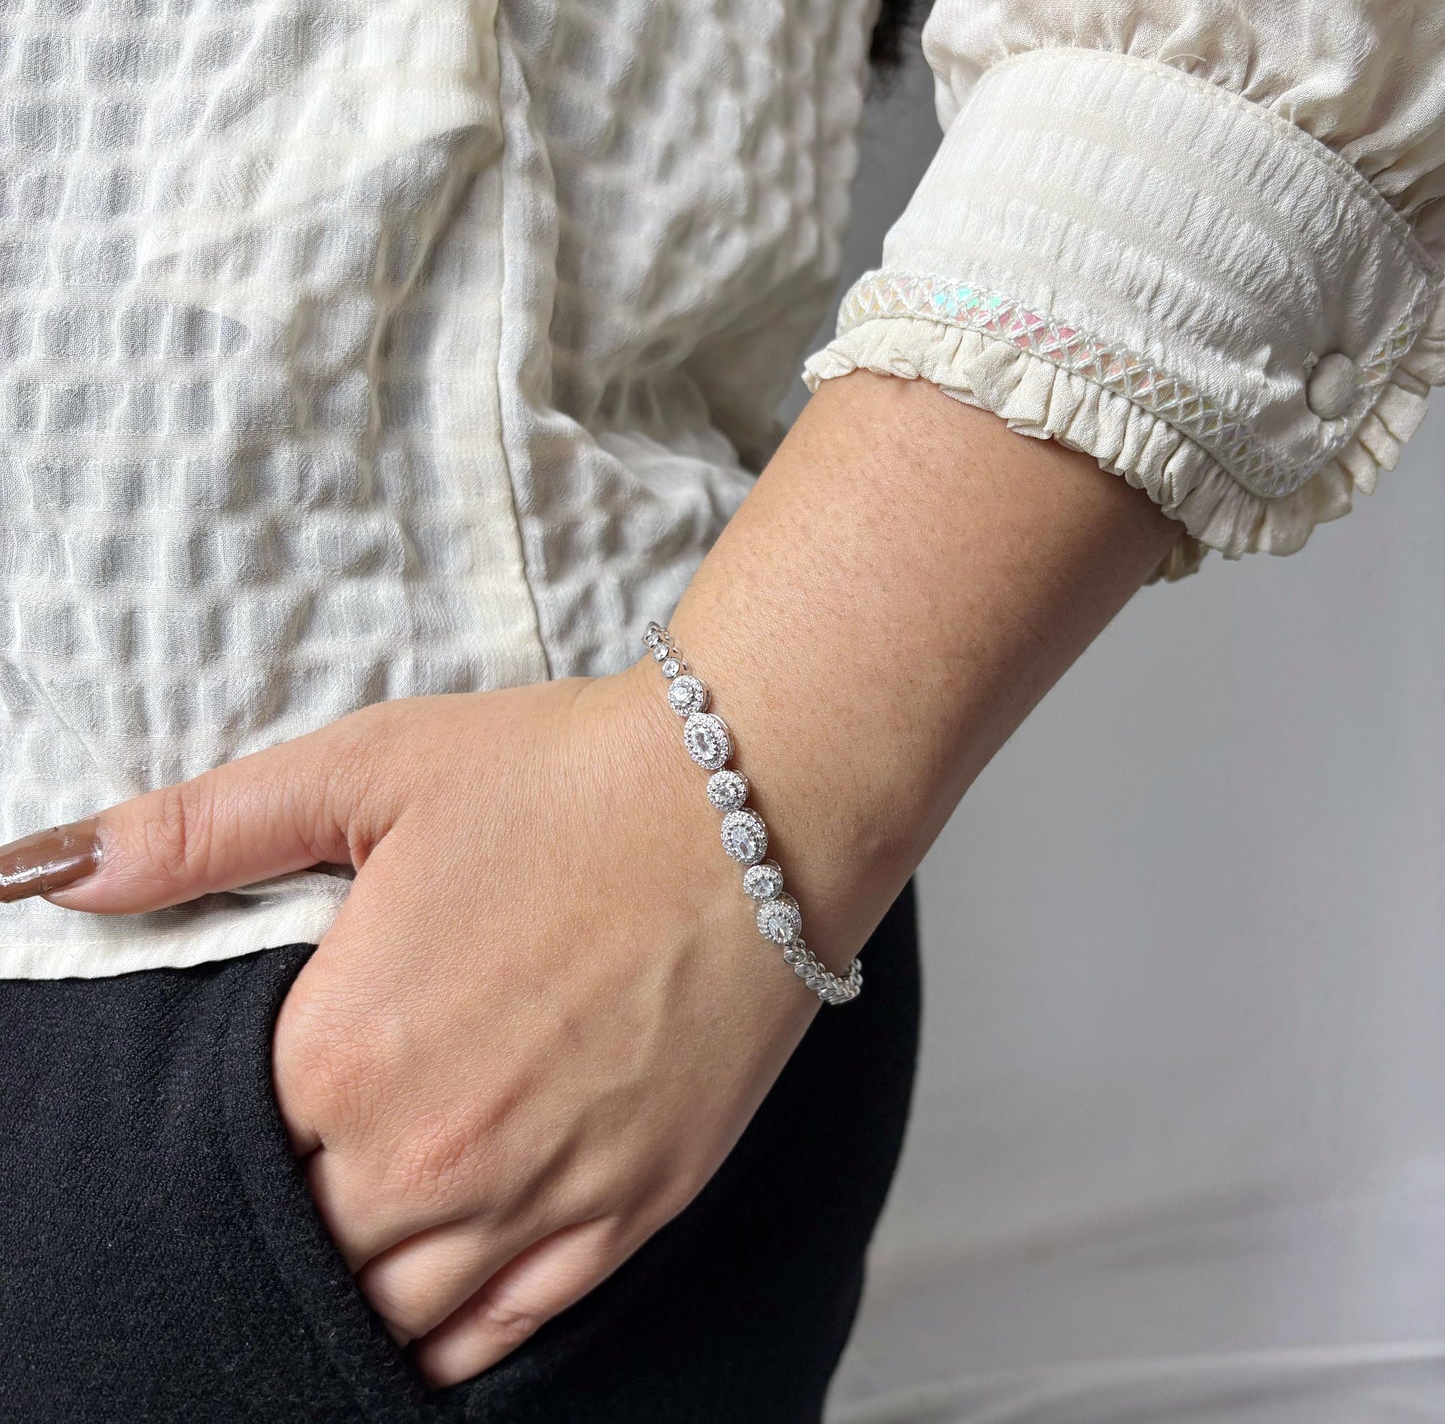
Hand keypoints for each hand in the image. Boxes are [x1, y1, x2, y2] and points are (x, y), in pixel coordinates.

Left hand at [20, 664, 829, 1385]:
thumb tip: (58, 868)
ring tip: (364, 1234)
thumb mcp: (370, 769)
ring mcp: (539, 1195)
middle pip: (308, 1247)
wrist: (750, 800)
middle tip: (321, 1160)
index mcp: (342, 1056)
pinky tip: (434, 1309)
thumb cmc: (565, 777)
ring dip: (363, 1281)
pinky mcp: (631, 1208)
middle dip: (298, 1210)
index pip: (232, 1157)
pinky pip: (507, 1328)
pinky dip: (451, 1336)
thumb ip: (204, 829)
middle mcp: (430, 1156)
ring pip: (396, 1311)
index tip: (277, 1087)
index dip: (242, 1126)